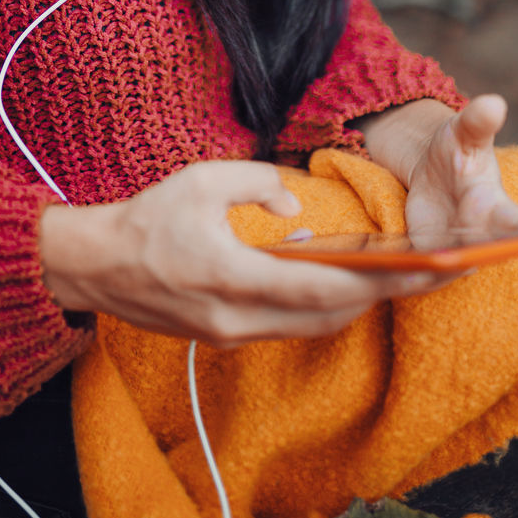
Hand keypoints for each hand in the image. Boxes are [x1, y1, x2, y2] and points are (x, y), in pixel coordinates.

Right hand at [39, 160, 449, 347]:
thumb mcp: (201, 180)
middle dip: (377, 297)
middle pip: (325, 318)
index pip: (319, 288)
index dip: (375, 282)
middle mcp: (235, 318)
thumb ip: (258, 183)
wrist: (95, 266)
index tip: (418, 271)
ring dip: (350, 305)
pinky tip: (337, 283)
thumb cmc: (147, 219)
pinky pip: (286, 328)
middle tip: (422, 275)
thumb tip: (294, 204)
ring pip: (308, 327)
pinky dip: (318, 309)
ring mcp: (229, 334)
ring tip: (391, 278)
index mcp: (231, 276)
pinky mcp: (223, 336)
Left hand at [404, 94, 517, 276]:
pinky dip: (407, 273)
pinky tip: (396, 269)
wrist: (430, 170)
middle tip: (471, 265)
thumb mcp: (466, 132)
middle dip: (485, 261)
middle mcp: (483, 237)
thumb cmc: (459, 150)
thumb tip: (493, 103)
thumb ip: (479, 121)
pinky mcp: (424, 256)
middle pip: (489, 256)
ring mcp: (453, 250)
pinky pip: (417, 271)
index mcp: (500, 208)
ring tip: (421, 263)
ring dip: (437, 268)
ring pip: (448, 268)